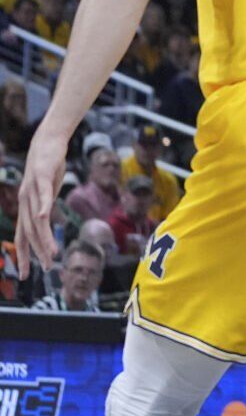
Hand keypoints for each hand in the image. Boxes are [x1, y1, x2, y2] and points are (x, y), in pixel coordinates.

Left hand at [15, 132, 66, 276]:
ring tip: (52, 255)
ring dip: (43, 239)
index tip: (27, 274)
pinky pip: (43, 195)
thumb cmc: (49, 165)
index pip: (23, 236)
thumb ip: (45, 204)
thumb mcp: (47, 189)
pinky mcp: (42, 177)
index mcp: (27, 206)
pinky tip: (44, 218)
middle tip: (45, 269)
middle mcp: (26, 201)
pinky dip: (43, 207)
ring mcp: (32, 190)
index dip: (24, 255)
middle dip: (36, 253)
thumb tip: (45, 217)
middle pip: (30, 232)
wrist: (48, 140)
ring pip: (37, 219)